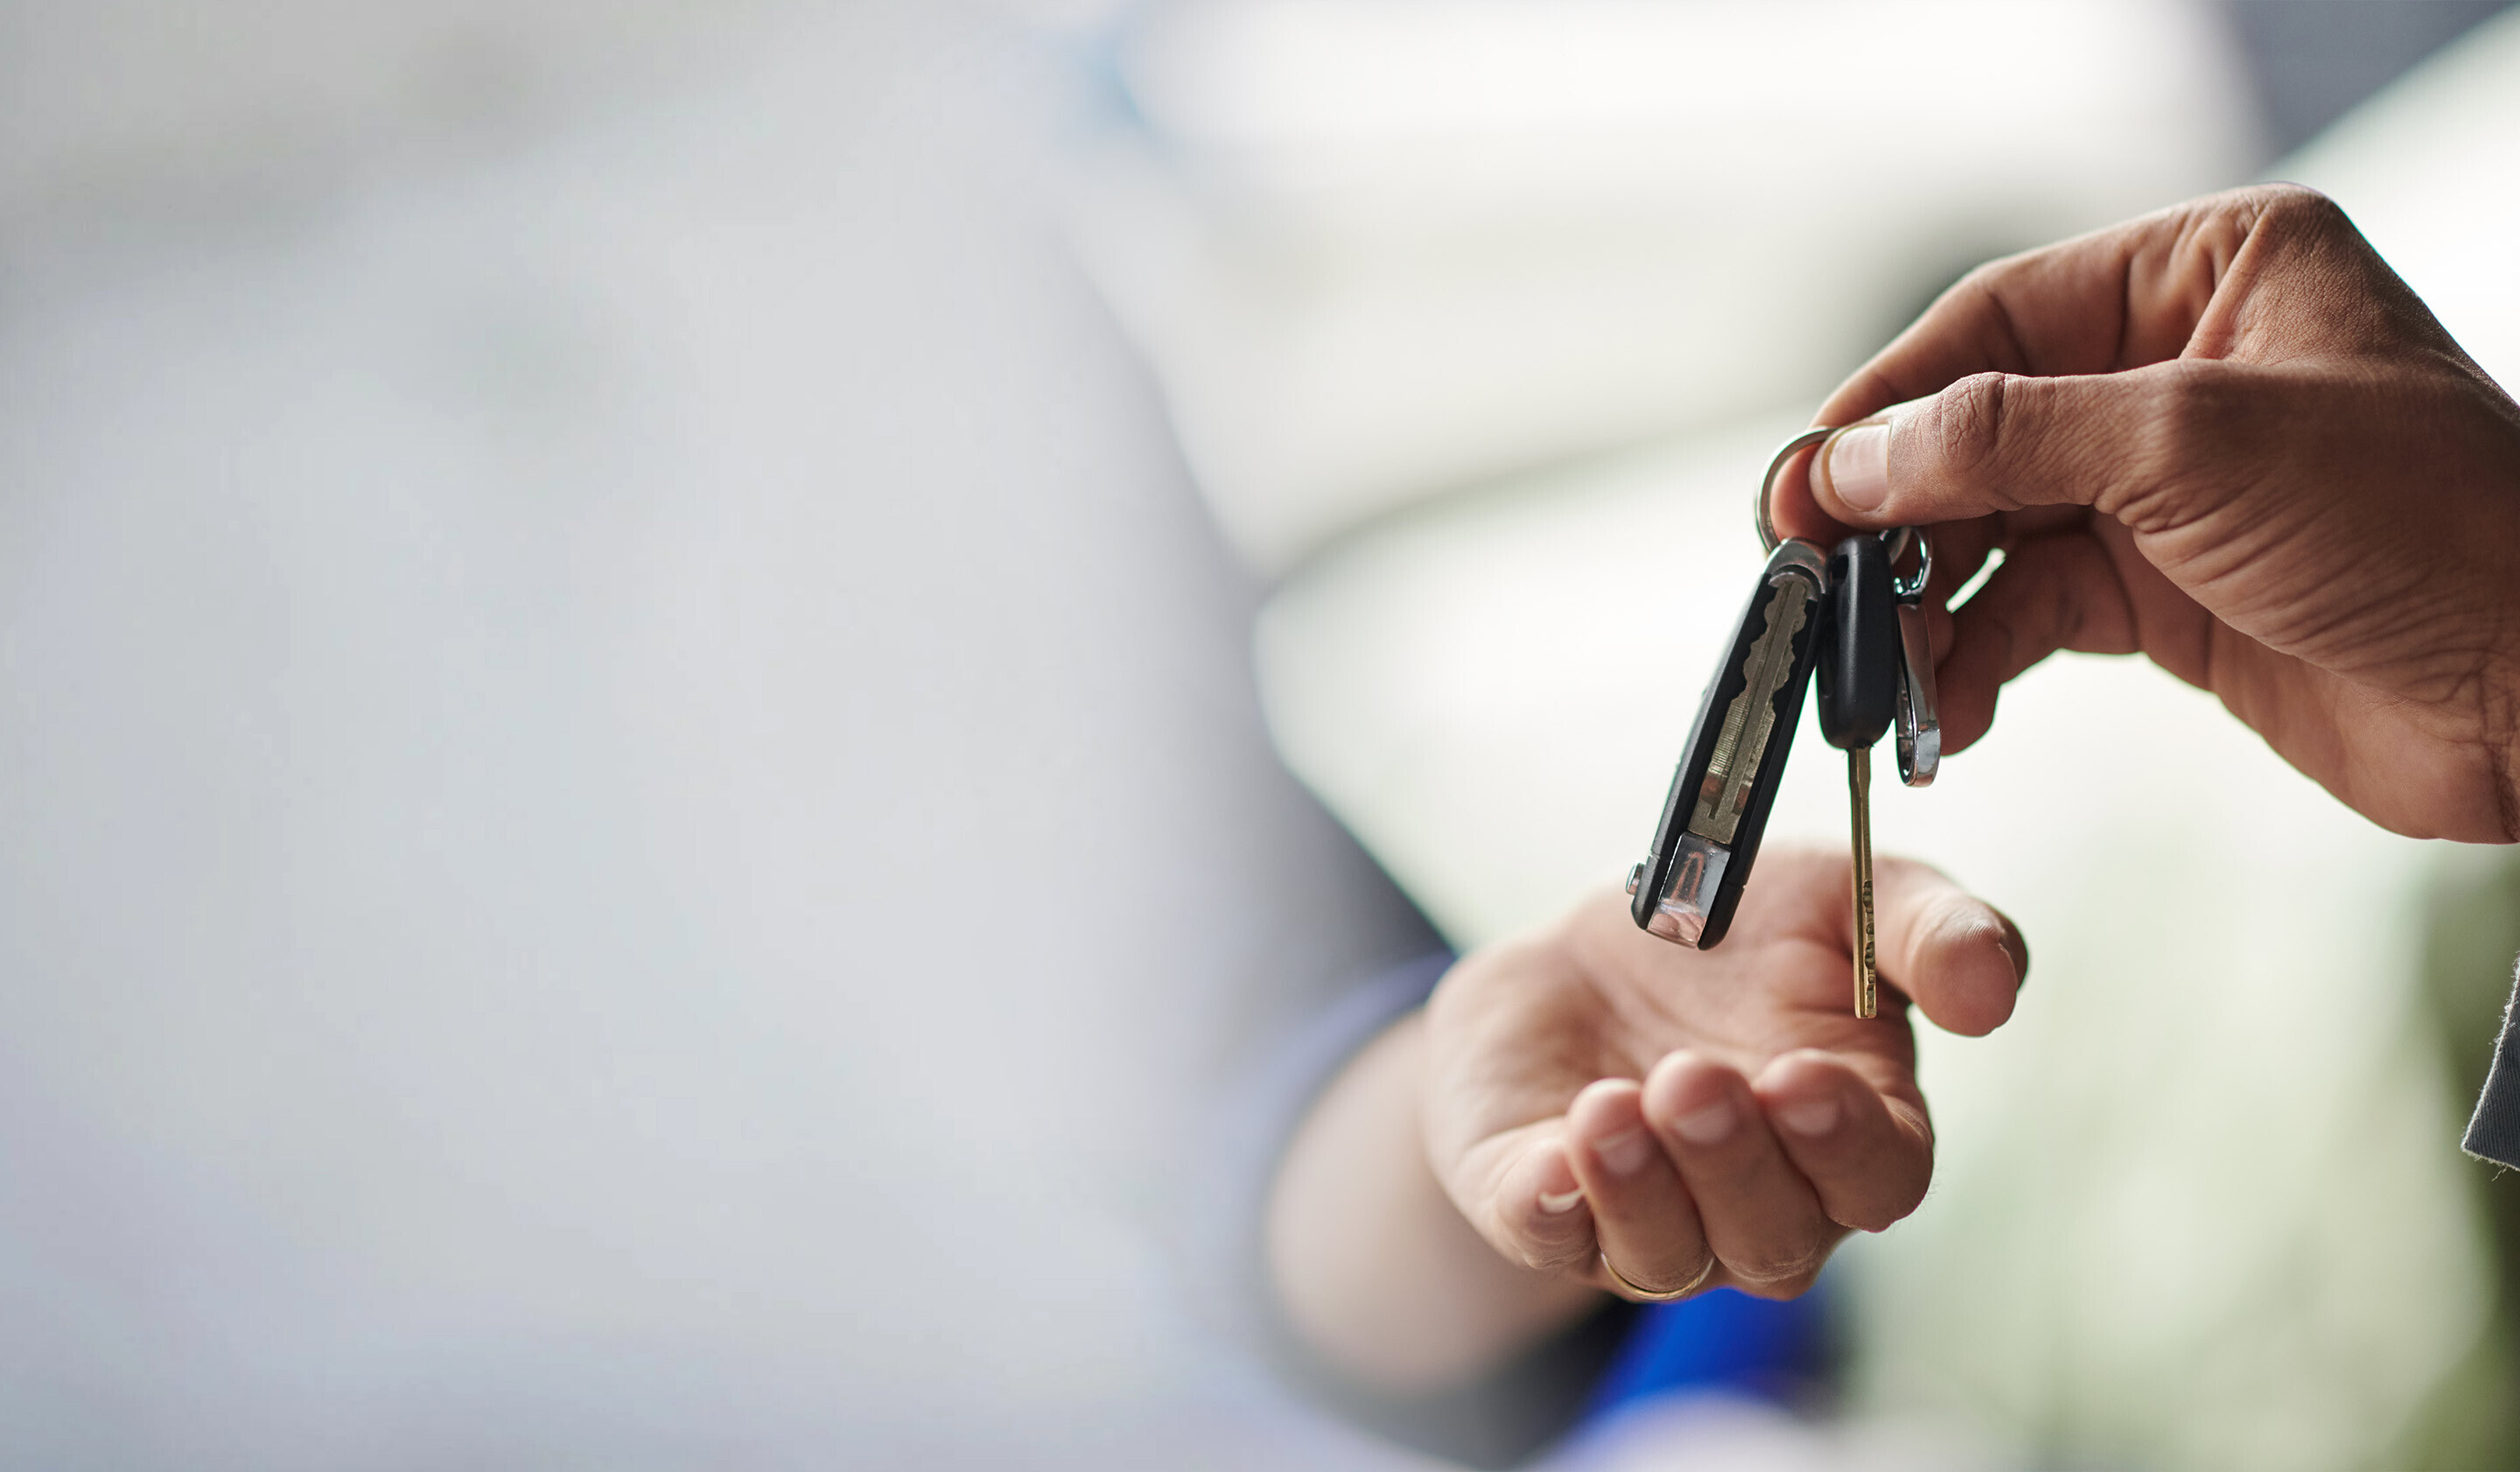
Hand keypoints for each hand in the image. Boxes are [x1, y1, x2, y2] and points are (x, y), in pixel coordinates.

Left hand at [1422, 848, 2022, 1301]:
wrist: (1578, 949)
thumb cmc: (1734, 935)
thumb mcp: (1837, 896)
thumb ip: (1928, 930)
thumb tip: (1993, 988)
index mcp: (1850, 1137)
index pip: (1876, 1177)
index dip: (1845, 1141)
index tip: (1802, 1078)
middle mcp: (1760, 1204)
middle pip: (1774, 1233)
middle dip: (1734, 1161)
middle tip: (1693, 1080)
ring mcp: (1654, 1223)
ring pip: (1666, 1252)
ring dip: (1642, 1187)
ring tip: (1611, 1106)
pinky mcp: (1545, 1214)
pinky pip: (1549, 1238)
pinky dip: (1550, 1210)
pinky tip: (1550, 1166)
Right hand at [1775, 184, 2519, 842]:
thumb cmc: (2421, 524)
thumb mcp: (2192, 444)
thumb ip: (2003, 442)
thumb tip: (1846, 460)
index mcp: (2203, 275)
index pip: (1996, 319)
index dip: (1886, 402)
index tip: (1802, 483)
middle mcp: (2177, 370)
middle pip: (1977, 430)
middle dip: (1893, 518)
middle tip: (1811, 587)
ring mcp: (2171, 487)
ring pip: (1993, 532)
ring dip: (1925, 605)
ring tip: (1873, 674)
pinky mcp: (2171, 594)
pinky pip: (2033, 612)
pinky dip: (1976, 660)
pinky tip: (1941, 709)